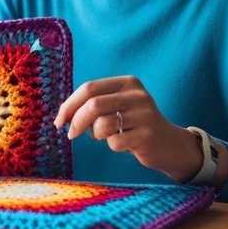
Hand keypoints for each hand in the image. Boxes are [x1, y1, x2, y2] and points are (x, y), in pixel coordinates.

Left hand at [55, 76, 203, 182]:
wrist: (169, 144)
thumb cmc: (133, 124)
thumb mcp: (117, 106)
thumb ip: (93, 105)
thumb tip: (62, 116)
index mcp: (127, 82)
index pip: (89, 88)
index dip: (69, 105)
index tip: (59, 121)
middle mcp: (137, 95)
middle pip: (93, 105)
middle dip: (76, 121)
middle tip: (71, 134)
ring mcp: (144, 114)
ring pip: (102, 125)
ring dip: (98, 135)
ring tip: (110, 135)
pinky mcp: (147, 135)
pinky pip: (114, 142)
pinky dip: (113, 145)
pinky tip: (126, 144)